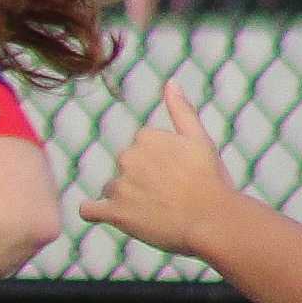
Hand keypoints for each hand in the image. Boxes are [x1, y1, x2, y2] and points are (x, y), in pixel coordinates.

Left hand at [80, 81, 239, 263]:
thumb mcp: (200, 140)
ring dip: (126, 202)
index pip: (140, 151)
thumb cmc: (211, 181)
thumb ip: (181, 110)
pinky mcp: (114, 212)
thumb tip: (171, 81)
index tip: (175, 177)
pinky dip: (94, 212)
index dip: (158, 167)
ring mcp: (119, 185)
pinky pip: (89, 210)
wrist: (213, 221)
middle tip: (169, 198)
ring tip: (155, 213)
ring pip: (112, 191)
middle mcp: (128, 157)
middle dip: (141, 183)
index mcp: (145, 137)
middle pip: (125, 171)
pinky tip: (105, 216)